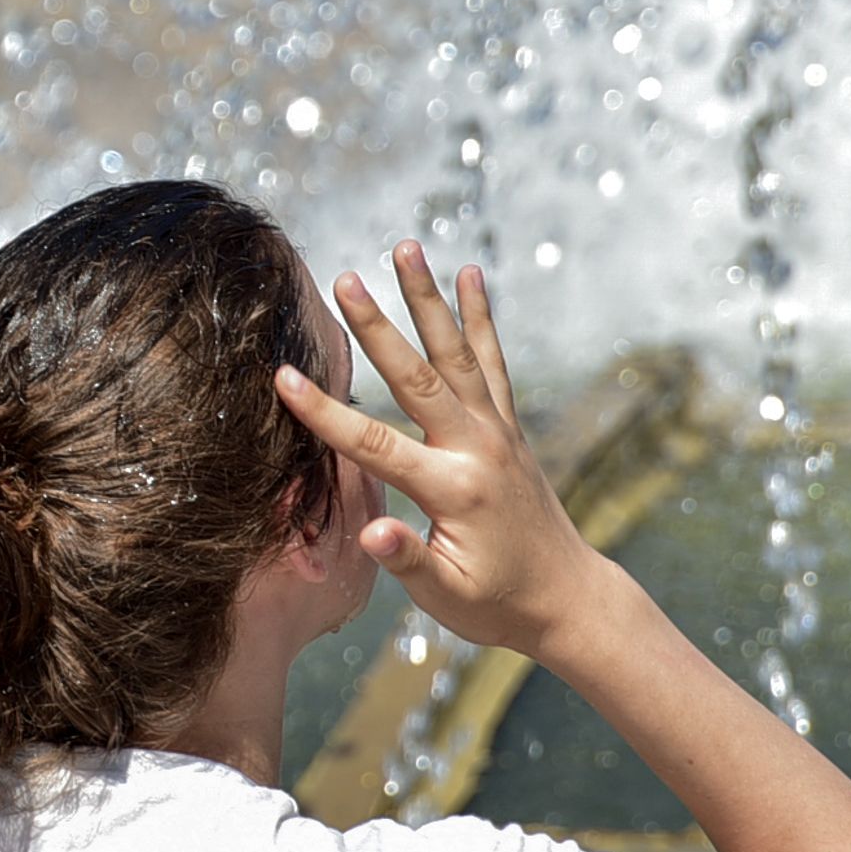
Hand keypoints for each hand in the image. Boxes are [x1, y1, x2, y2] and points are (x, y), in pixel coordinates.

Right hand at [272, 239, 613, 659]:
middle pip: (417, 377)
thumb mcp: (448, 597)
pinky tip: (470, 273)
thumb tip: (372, 531)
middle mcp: (478, 449)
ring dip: (429, 298)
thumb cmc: (498, 605)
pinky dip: (480, 317)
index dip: (326, 411)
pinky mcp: (509, 428)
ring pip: (457, 354)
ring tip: (405, 246)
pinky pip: (493, 362)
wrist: (568, 599)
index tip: (283, 376)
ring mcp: (498, 432)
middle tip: (344, 278)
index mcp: (454, 490)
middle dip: (377, 327)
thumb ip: (409, 560)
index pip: (376, 445)